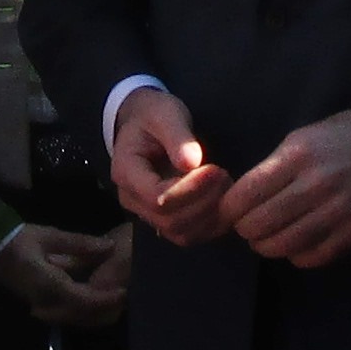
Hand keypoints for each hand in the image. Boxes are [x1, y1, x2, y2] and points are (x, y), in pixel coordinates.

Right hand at [0, 222, 129, 327]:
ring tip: (114, 299)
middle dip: (106, 309)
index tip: (124, 290)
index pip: (83, 299)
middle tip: (125, 296)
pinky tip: (94, 299)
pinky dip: (84, 310)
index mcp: (49, 285)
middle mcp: (46, 301)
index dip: (106, 298)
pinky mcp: (40, 304)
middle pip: (82, 315)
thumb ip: (79, 244)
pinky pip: (67, 314)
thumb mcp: (48, 236)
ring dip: (96, 312)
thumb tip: (108, 247)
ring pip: (75, 318)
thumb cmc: (15, 241)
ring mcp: (42, 306)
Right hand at [110, 89, 236, 245]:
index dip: (189, 190)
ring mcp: (147, 213)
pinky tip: (224, 201)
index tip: (215, 170)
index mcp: (126, 172)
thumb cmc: (153, 116)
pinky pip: (189, 235)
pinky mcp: (165, 219)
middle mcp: (132, 199)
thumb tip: (192, 162)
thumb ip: (177, 136)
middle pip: (169, 220)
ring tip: (225, 186)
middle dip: (204, 202)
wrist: (142, 124)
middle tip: (225, 176)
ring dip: (210, 216)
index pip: (156, 197)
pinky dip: (211, 224)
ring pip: (180, 233)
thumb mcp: (164, 114)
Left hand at [218, 106, 350, 267]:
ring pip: (283, 245)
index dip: (228, 209)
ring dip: (267, 246)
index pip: (244, 195)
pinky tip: (296, 245)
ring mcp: (337, 210)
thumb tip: (240, 198)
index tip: (229, 210)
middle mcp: (315, 185)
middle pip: (259, 225)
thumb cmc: (342, 137)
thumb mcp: (301, 139)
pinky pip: (314, 256)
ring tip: (267, 238)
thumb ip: (272, 168)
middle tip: (248, 225)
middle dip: (245, 229)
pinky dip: (297, 256)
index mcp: (296, 157)